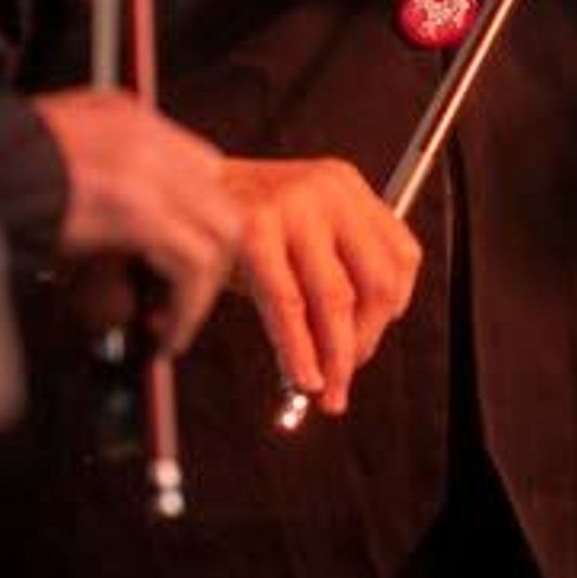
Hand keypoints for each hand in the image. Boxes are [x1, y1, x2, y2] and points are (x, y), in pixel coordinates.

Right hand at [29, 88, 242, 351]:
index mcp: (119, 115)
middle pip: (216, 195)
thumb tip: (110, 271)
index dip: (194, 222)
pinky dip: (187, 307)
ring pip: (218, 230)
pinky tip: (162, 337)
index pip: (196, 165)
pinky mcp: (135, 209)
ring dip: (200, 290)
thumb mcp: (40, 177)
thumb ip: (83, 205)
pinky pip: (192, 264)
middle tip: (177, 304)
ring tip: (170, 329)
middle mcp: (141, 133)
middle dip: (208, 257)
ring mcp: (143, 167)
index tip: (172, 268)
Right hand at [227, 157, 424, 416]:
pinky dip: (297, 350)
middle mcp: (327, 190)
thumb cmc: (235, 222)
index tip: (368, 345)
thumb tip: (345, 355)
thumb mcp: (296, 234)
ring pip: (335, 298)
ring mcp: (292, 206)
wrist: (175, 192)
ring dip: (335, 357)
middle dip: (363, 342)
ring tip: (326, 390)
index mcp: (346, 187)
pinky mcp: (252, 230)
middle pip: (377, 280)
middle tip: (344, 380)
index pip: (401, 256)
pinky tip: (300, 375)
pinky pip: (287, 305)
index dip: (391, 312)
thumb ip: (329, 277)